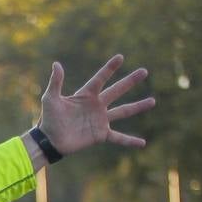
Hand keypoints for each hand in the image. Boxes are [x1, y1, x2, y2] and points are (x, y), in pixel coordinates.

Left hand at [37, 55, 155, 154]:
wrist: (48, 141)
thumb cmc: (48, 119)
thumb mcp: (50, 99)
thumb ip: (55, 82)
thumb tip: (56, 64)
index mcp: (86, 95)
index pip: (100, 79)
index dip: (109, 68)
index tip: (120, 57)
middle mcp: (96, 106)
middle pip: (117, 90)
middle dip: (130, 81)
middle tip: (144, 71)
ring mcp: (100, 120)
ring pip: (123, 111)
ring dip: (138, 106)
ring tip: (153, 101)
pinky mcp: (100, 134)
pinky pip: (119, 138)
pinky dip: (130, 140)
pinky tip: (142, 143)